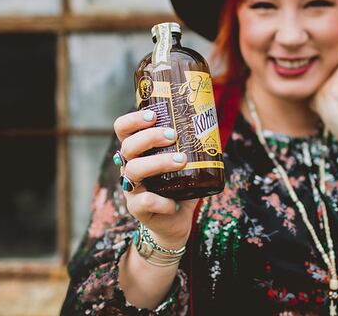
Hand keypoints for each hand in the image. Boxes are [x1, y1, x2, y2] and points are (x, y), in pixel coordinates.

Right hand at [113, 110, 198, 248]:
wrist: (174, 222)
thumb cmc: (179, 187)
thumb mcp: (185, 164)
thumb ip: (193, 147)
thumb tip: (214, 124)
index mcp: (138, 152)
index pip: (123, 130)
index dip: (133, 120)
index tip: (154, 115)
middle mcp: (129, 167)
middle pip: (128, 146)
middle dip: (150, 137)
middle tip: (172, 135)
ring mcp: (131, 188)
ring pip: (134, 170)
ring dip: (158, 162)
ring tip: (181, 160)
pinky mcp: (137, 209)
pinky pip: (144, 201)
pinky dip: (161, 201)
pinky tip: (174, 203)